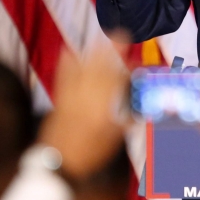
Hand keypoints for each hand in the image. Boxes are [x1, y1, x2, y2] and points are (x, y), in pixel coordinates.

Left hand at [38, 37, 130, 180]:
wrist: (59, 164)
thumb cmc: (90, 154)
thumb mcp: (114, 139)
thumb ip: (126, 122)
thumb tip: (140, 111)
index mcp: (105, 110)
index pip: (120, 83)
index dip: (130, 70)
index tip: (137, 63)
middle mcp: (89, 100)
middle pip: (102, 69)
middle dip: (112, 51)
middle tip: (121, 35)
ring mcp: (73, 98)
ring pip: (84, 70)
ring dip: (92, 52)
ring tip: (100, 39)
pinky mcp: (60, 100)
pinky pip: (63, 78)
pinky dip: (67, 64)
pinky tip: (68, 51)